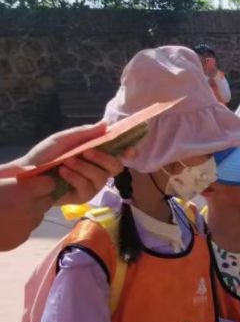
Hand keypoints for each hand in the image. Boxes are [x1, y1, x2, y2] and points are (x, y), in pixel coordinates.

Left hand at [8, 121, 127, 200]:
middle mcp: (98, 170)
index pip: (118, 154)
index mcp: (96, 155)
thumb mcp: (64, 139)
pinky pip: (88, 187)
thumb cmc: (45, 155)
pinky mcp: (83, 196)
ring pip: (102, 177)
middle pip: (116, 167)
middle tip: (86, 152)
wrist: (28, 174)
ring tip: (66, 162)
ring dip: (83, 167)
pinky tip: (63, 173)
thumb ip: (85, 134)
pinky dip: (75, 177)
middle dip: (103, 158)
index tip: (130, 149)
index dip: (128, 152)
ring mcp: (92, 185)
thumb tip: (106, 124)